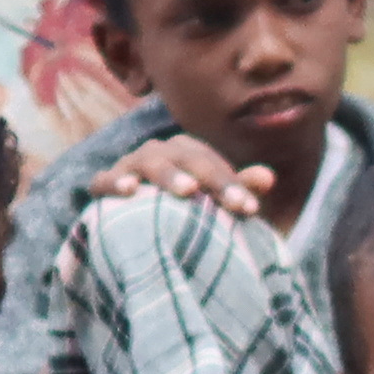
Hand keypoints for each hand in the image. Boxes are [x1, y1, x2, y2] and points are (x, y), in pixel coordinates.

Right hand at [94, 131, 269, 217]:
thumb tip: (268, 178)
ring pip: (149, 163)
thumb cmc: (183, 210)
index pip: (213, 163)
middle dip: (212, 180)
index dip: (233, 184)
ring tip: (188, 191)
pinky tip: (129, 191)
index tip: (251, 209)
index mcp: (187, 152)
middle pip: (187, 159)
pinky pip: (106, 180)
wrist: (135, 222)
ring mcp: (130, 165)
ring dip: (169, 175)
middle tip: (232, 203)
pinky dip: (114, 182)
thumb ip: (238, 189)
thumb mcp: (213, 201)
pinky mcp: (105, 183)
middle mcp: (160, 151)